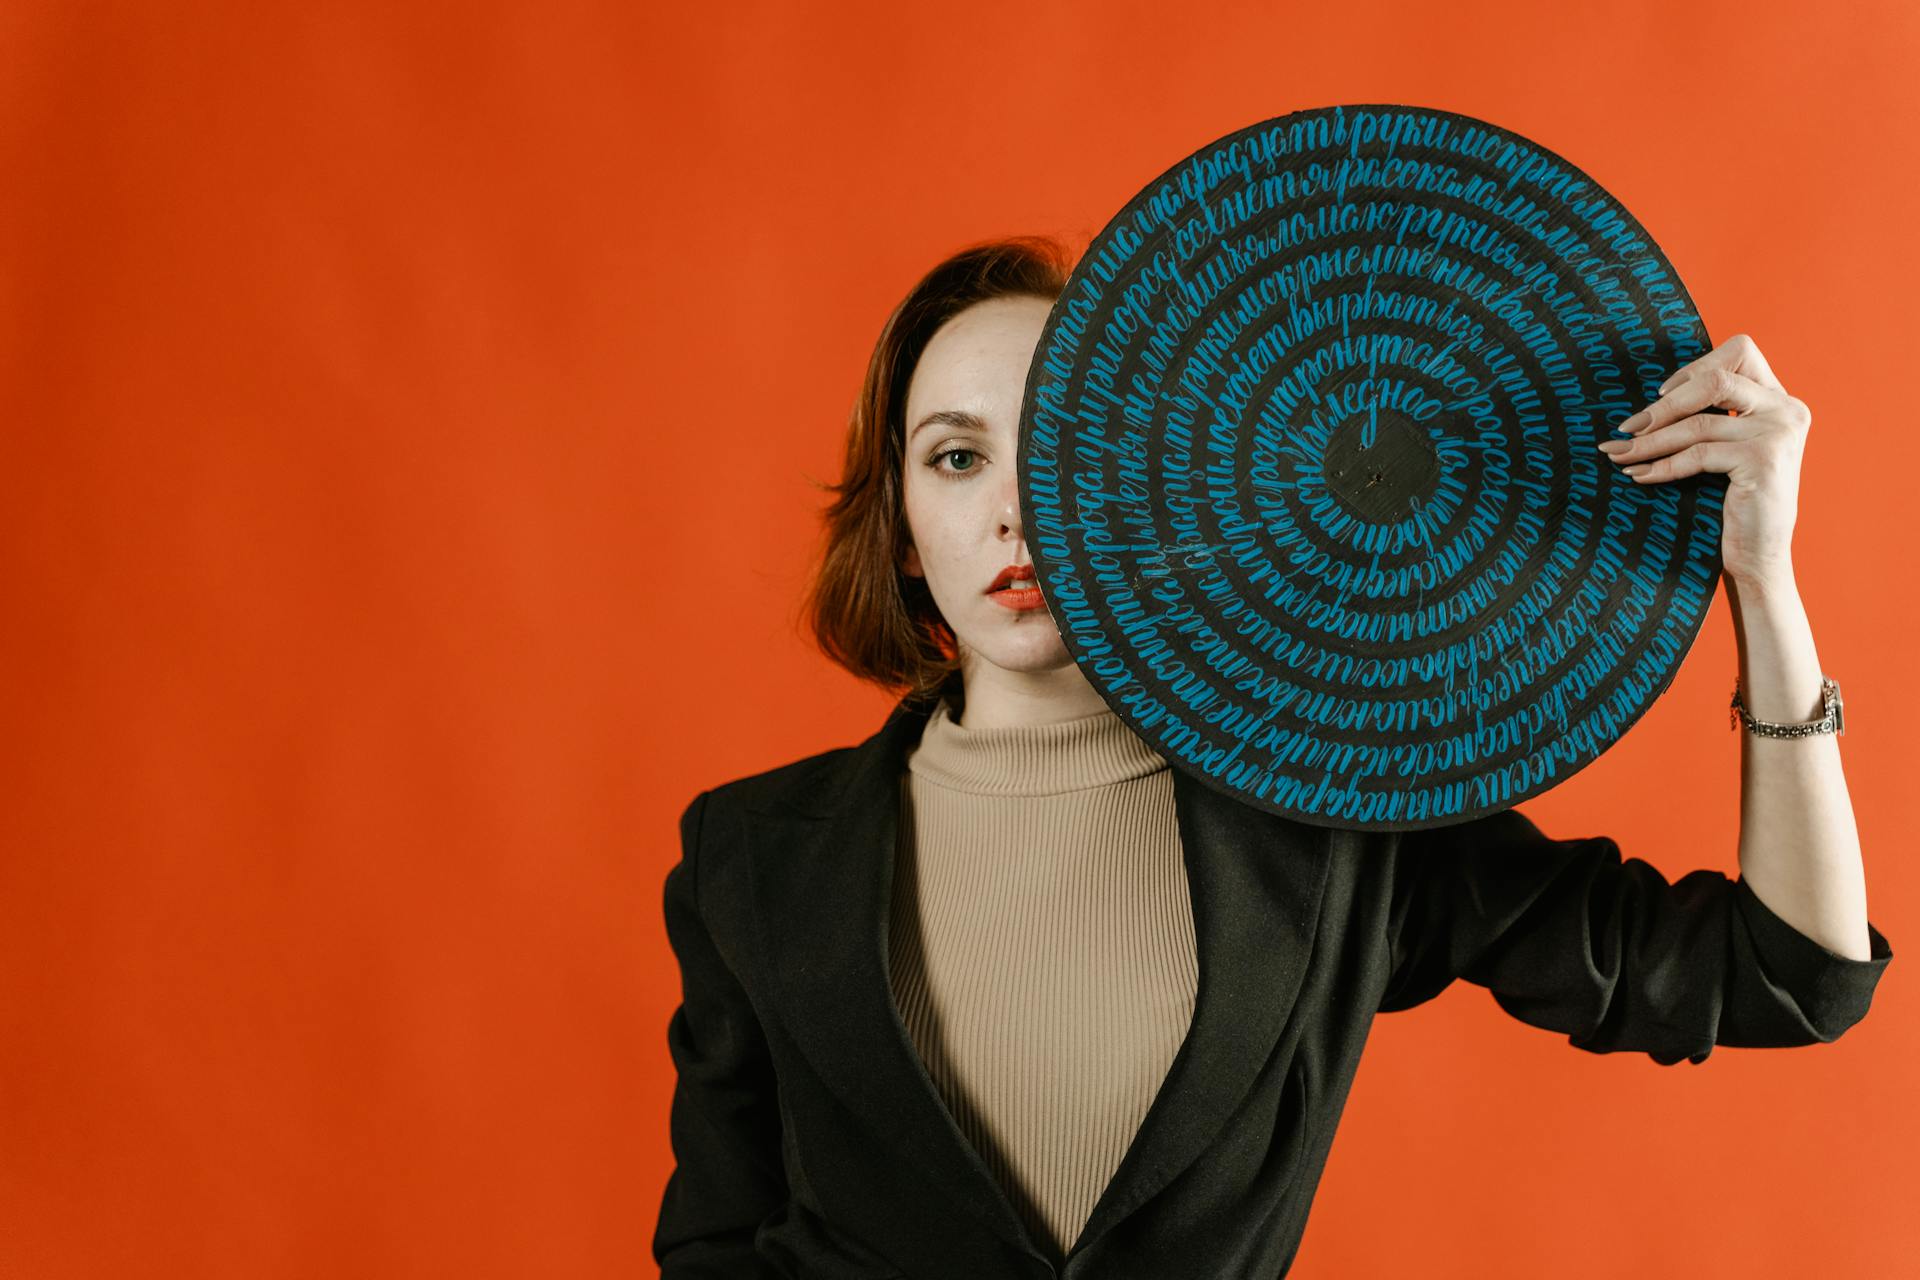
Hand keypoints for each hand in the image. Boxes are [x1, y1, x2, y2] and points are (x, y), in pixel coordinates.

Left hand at [1596, 333, 1808, 586]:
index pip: (1740, 351)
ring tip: (1619, 454)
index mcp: (1780, 399)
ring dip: (1650, 441)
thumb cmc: (1735, 501)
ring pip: (1698, 423)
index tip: (1660, 394)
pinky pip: (1698, 454)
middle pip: (1715, 380)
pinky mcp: (1763, 461)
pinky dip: (1662, 465)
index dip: (1696, 366)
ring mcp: (1778, 434)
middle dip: (1663, 406)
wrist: (1759, 554)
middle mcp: (1786, 409)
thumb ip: (1713, 415)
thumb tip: (1650, 399)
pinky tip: (1639, 475)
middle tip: (1627, 428)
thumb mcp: (1729, 448)